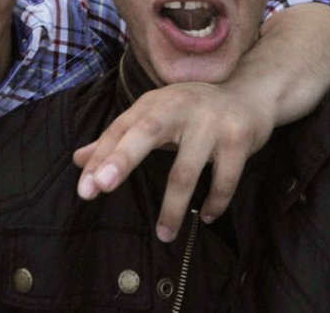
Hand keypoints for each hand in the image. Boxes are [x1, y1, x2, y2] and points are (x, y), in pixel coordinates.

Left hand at [71, 81, 270, 240]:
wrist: (251, 94)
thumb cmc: (194, 111)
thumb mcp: (155, 117)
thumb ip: (118, 139)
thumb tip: (78, 160)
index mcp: (156, 102)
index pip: (121, 128)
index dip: (101, 157)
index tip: (85, 188)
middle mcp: (181, 106)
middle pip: (147, 132)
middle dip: (122, 159)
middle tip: (101, 187)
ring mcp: (211, 122)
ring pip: (186, 169)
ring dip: (173, 207)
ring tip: (164, 235)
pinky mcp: (238, 138)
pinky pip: (224, 178)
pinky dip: (215, 202)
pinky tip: (206, 217)